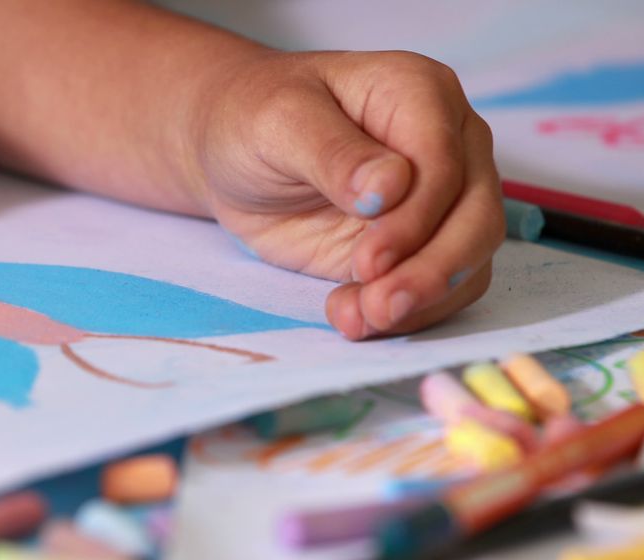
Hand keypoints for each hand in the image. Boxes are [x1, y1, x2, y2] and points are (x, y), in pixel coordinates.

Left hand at [191, 50, 503, 339]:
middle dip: (433, 271)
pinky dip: (406, 312)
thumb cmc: (254, 118)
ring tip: (357, 319)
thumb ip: (334, 154)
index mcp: (419, 93)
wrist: (231, 153)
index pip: (446, 163)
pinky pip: (440, 288)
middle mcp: (448, 142)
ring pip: (469, 260)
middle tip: (378, 307)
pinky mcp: (419, 245)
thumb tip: (391, 187)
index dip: (415, 219)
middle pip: (476, 217)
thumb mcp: (278, 124)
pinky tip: (353, 318)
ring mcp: (440, 198)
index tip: (367, 261)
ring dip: (421, 301)